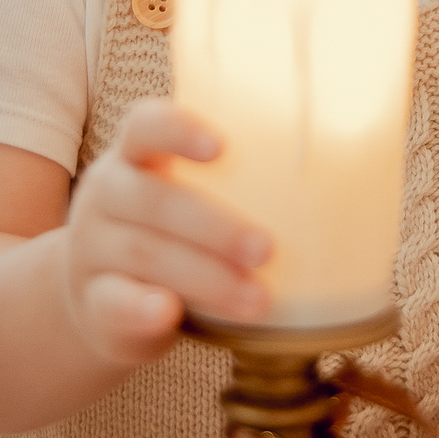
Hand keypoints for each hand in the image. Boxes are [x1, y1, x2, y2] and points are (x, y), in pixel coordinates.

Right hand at [63, 97, 271, 365]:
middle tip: (266, 249)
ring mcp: (93, 251)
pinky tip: (170, 312)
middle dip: (215, 226)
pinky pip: (114, 302)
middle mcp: (106, 195)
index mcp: (134, 156)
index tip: (223, 147)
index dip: (180, 130)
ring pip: (146, 256)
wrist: (98, 298)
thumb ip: (234, 179)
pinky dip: (143, 307)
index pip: (145, 125)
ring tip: (259, 299)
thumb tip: (345, 167)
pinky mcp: (93, 304)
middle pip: (152, 200)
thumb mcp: (181, 193)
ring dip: (207, 278)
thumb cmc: (168, 233)